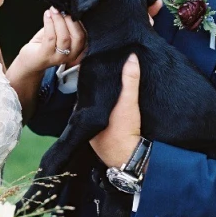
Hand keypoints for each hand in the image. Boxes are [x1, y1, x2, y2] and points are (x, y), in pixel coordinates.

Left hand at [15, 7, 85, 74]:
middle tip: (61, 8)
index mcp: (78, 49)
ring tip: (53, 10)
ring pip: (64, 37)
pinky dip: (49, 23)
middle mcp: (72, 55)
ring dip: (58, 20)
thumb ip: (66, 22)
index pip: (85, 34)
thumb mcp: (60, 32)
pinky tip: (47, 15)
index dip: (79, 20)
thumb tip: (67, 5)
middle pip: (78, 36)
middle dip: (70, 19)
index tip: (72, 7)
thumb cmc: (47, 43)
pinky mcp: (46, 56)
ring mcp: (59, 58)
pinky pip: (50, 38)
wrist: (31, 58)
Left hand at [90, 53, 141, 167]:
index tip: (98, 75)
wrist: (130, 160)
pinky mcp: (103, 144)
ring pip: (96, 117)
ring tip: (112, 96)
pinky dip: (107, 120)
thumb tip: (131, 56)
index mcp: (84, 114)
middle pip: (90, 105)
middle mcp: (86, 125)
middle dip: (97, 97)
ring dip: (102, 109)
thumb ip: (130, 79)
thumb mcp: (128, 102)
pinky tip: (116, 115)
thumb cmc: (124, 131)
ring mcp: (93, 136)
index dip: (91, 85)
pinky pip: (102, 127)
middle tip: (107, 83)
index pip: (84, 94)